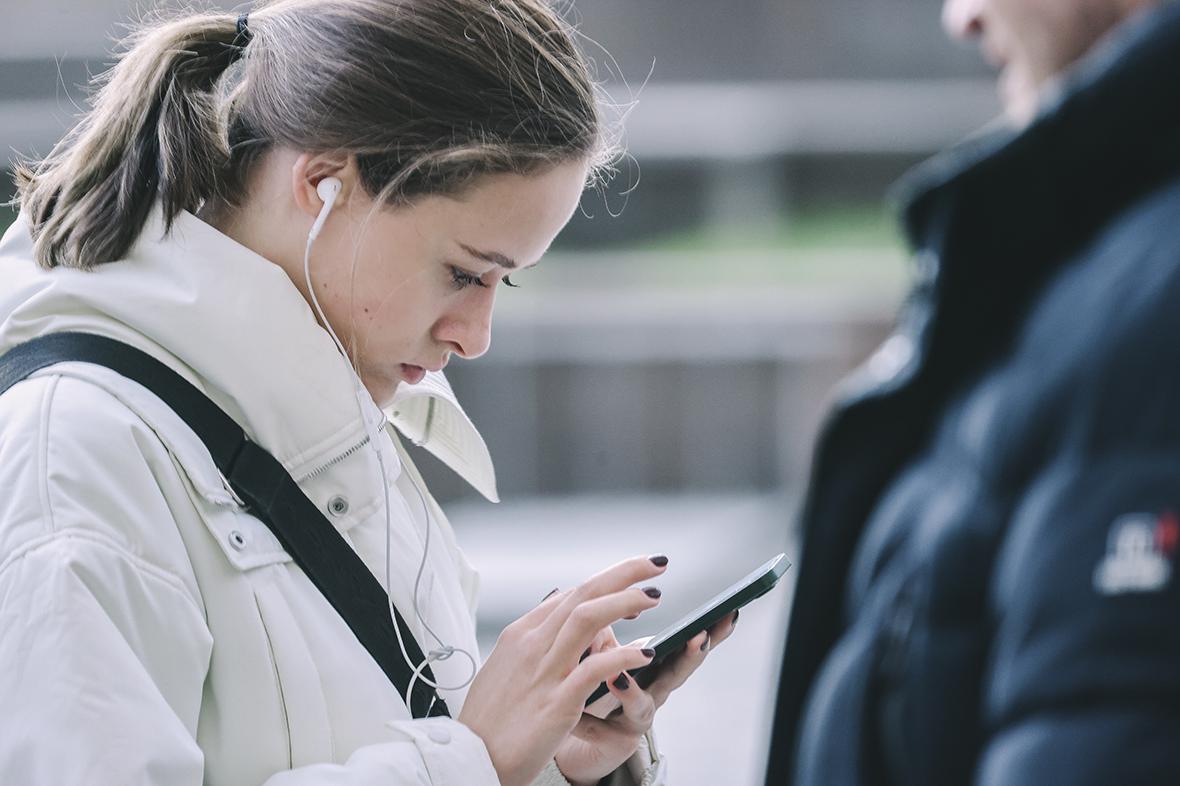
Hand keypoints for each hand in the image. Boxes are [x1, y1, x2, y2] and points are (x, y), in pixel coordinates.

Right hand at [457, 556, 666, 785]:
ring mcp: (544, 672)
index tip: (632, 583)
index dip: (605, 584)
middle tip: (655, 564)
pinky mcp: (556, 703)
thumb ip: (532, 643)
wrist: (469, 758)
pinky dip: (622, 656)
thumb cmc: (488, 720)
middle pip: (582, 594)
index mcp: (520, 635)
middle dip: (623, 573)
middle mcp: (532, 645)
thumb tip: (555, 618)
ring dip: (625, 601)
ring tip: (654, 596)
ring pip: (587, 618)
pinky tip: (645, 653)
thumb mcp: (505, 668)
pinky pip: (594, 669)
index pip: (569, 596)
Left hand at [554, 610, 740, 785]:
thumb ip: (609, 629)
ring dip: (633, 693)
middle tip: (698, 636)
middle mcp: (653, 693)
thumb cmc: (597, 685)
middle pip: (677, 675)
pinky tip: (590, 702)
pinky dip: (592, 720)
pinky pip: (602, 731)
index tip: (728, 611)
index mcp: (655, 667)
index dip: (708, 631)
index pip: (685, 645)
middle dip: (690, 656)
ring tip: (620, 676)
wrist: (579, 733)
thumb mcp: (605, 650)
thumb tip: (607, 602)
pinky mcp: (612, 742)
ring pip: (642, 708)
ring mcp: (635, 720)